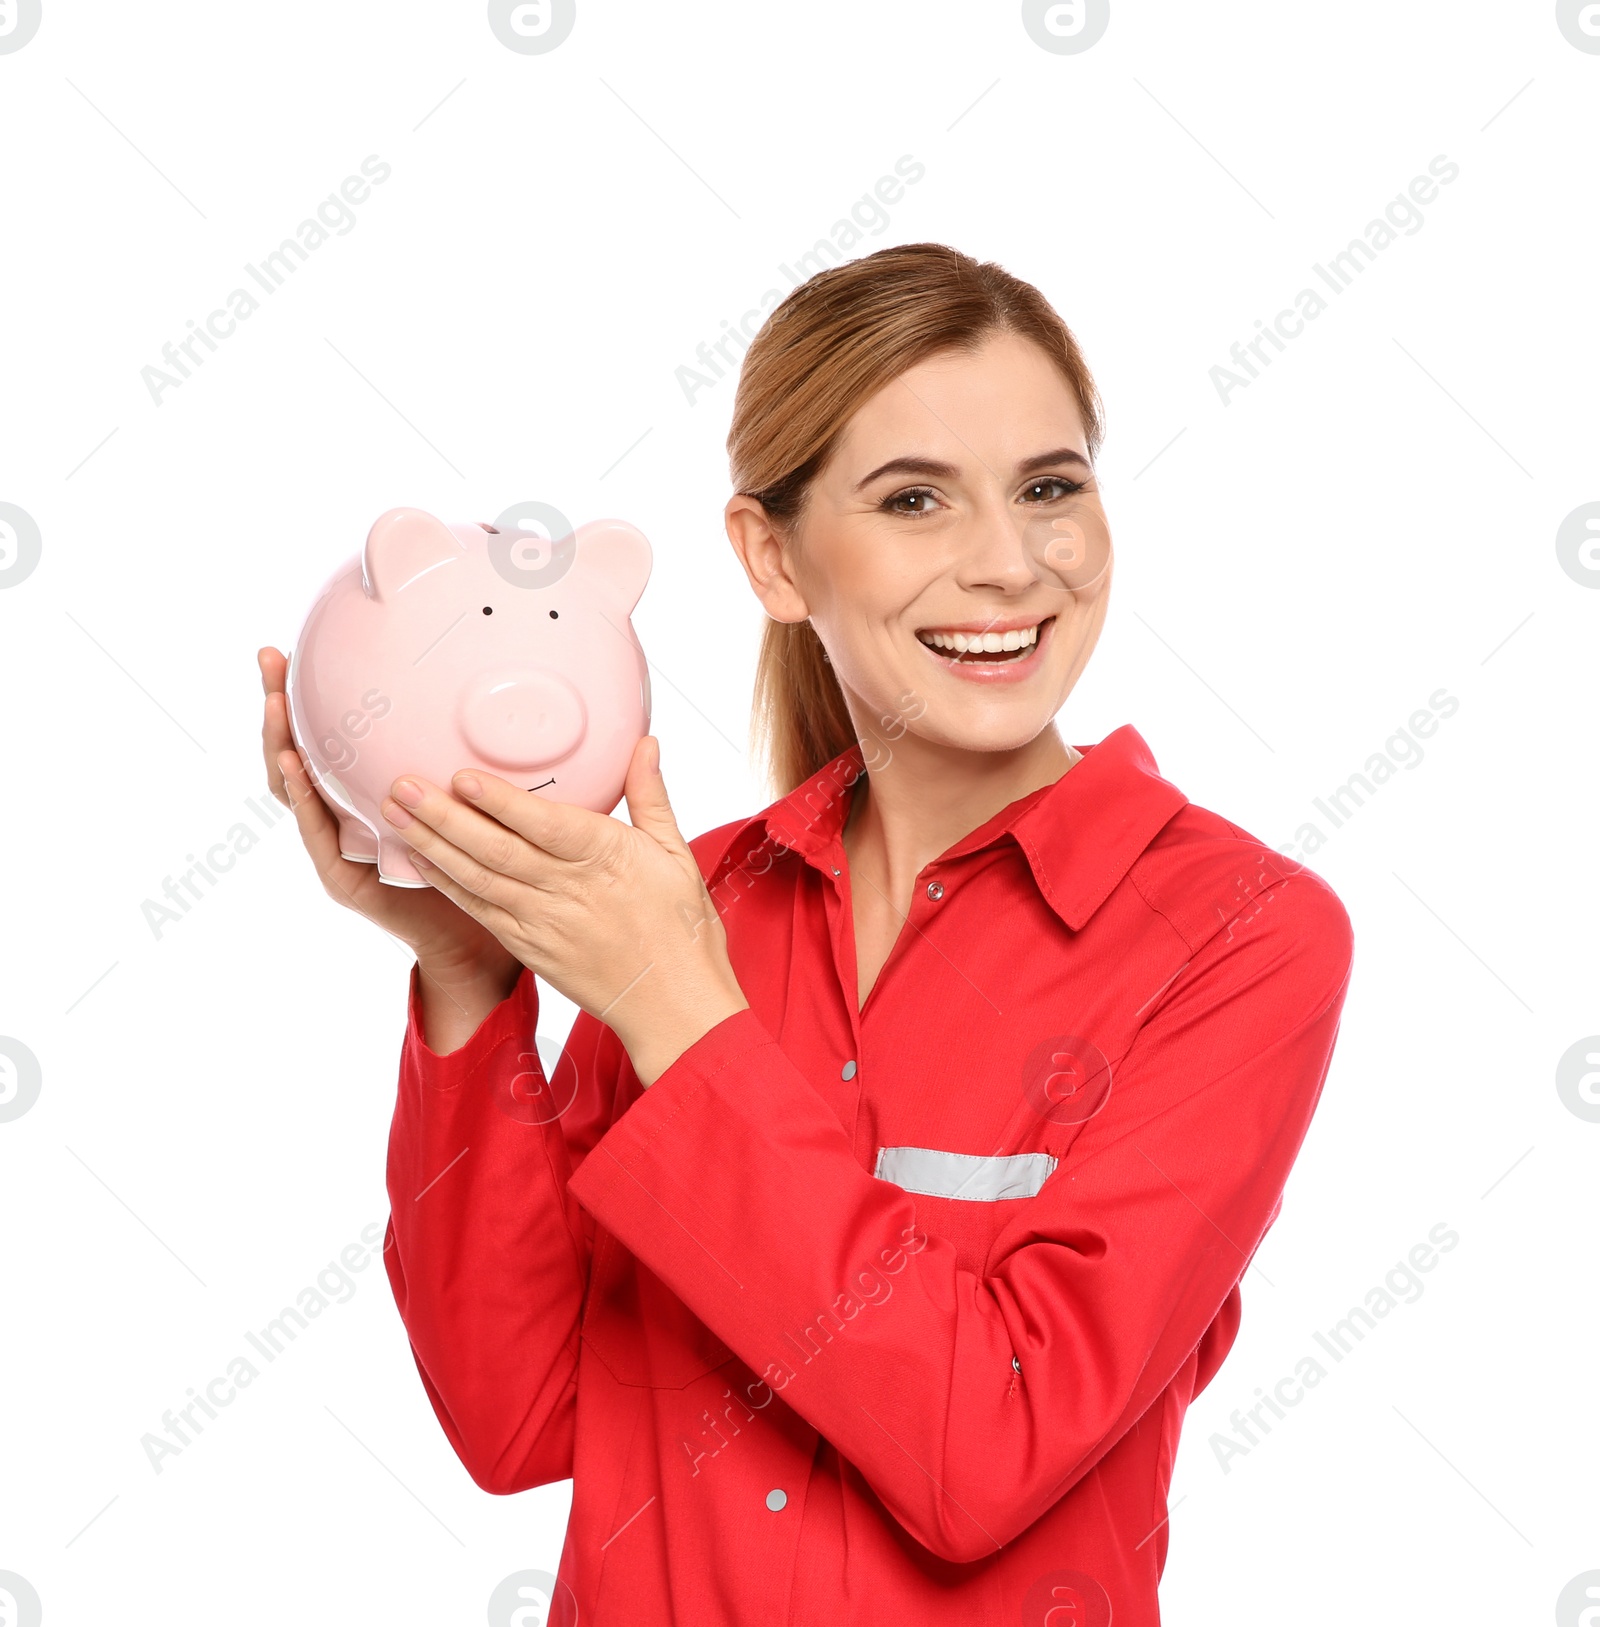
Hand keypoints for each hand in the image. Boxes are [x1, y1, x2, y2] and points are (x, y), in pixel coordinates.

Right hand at [257, 647, 521, 1040]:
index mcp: (366, 793)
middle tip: (269, 659)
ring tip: (274, 703)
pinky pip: (315, 830)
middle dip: (279, 704)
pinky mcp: (340, 874)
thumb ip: (467, 752)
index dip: (311, 695)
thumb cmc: (478, 863)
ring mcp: (336, 844)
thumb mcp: (470, 797)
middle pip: (299, 751)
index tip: (301, 646)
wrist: (475, 937)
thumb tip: (499, 689)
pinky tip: (295, 765)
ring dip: (281, 742)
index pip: (329, 735)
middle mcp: (342, 814)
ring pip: (294, 787)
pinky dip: (302, 796)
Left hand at [377, 734, 749, 1085]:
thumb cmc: (681, 928)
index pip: (545, 826)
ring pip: (478, 879)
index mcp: (607, 859)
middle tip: (402, 786)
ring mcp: (543, 923)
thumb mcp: (676, 854)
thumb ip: (650, 795)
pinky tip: (419, 857)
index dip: (502, 803)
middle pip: (497, 850)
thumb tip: (645, 743)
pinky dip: (447, 883)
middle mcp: (568, 891)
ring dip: (433, 845)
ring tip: (395, 812)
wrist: (672, 1005)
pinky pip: (480, 910)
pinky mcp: (529, 946)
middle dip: (444, 817)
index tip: (463, 777)